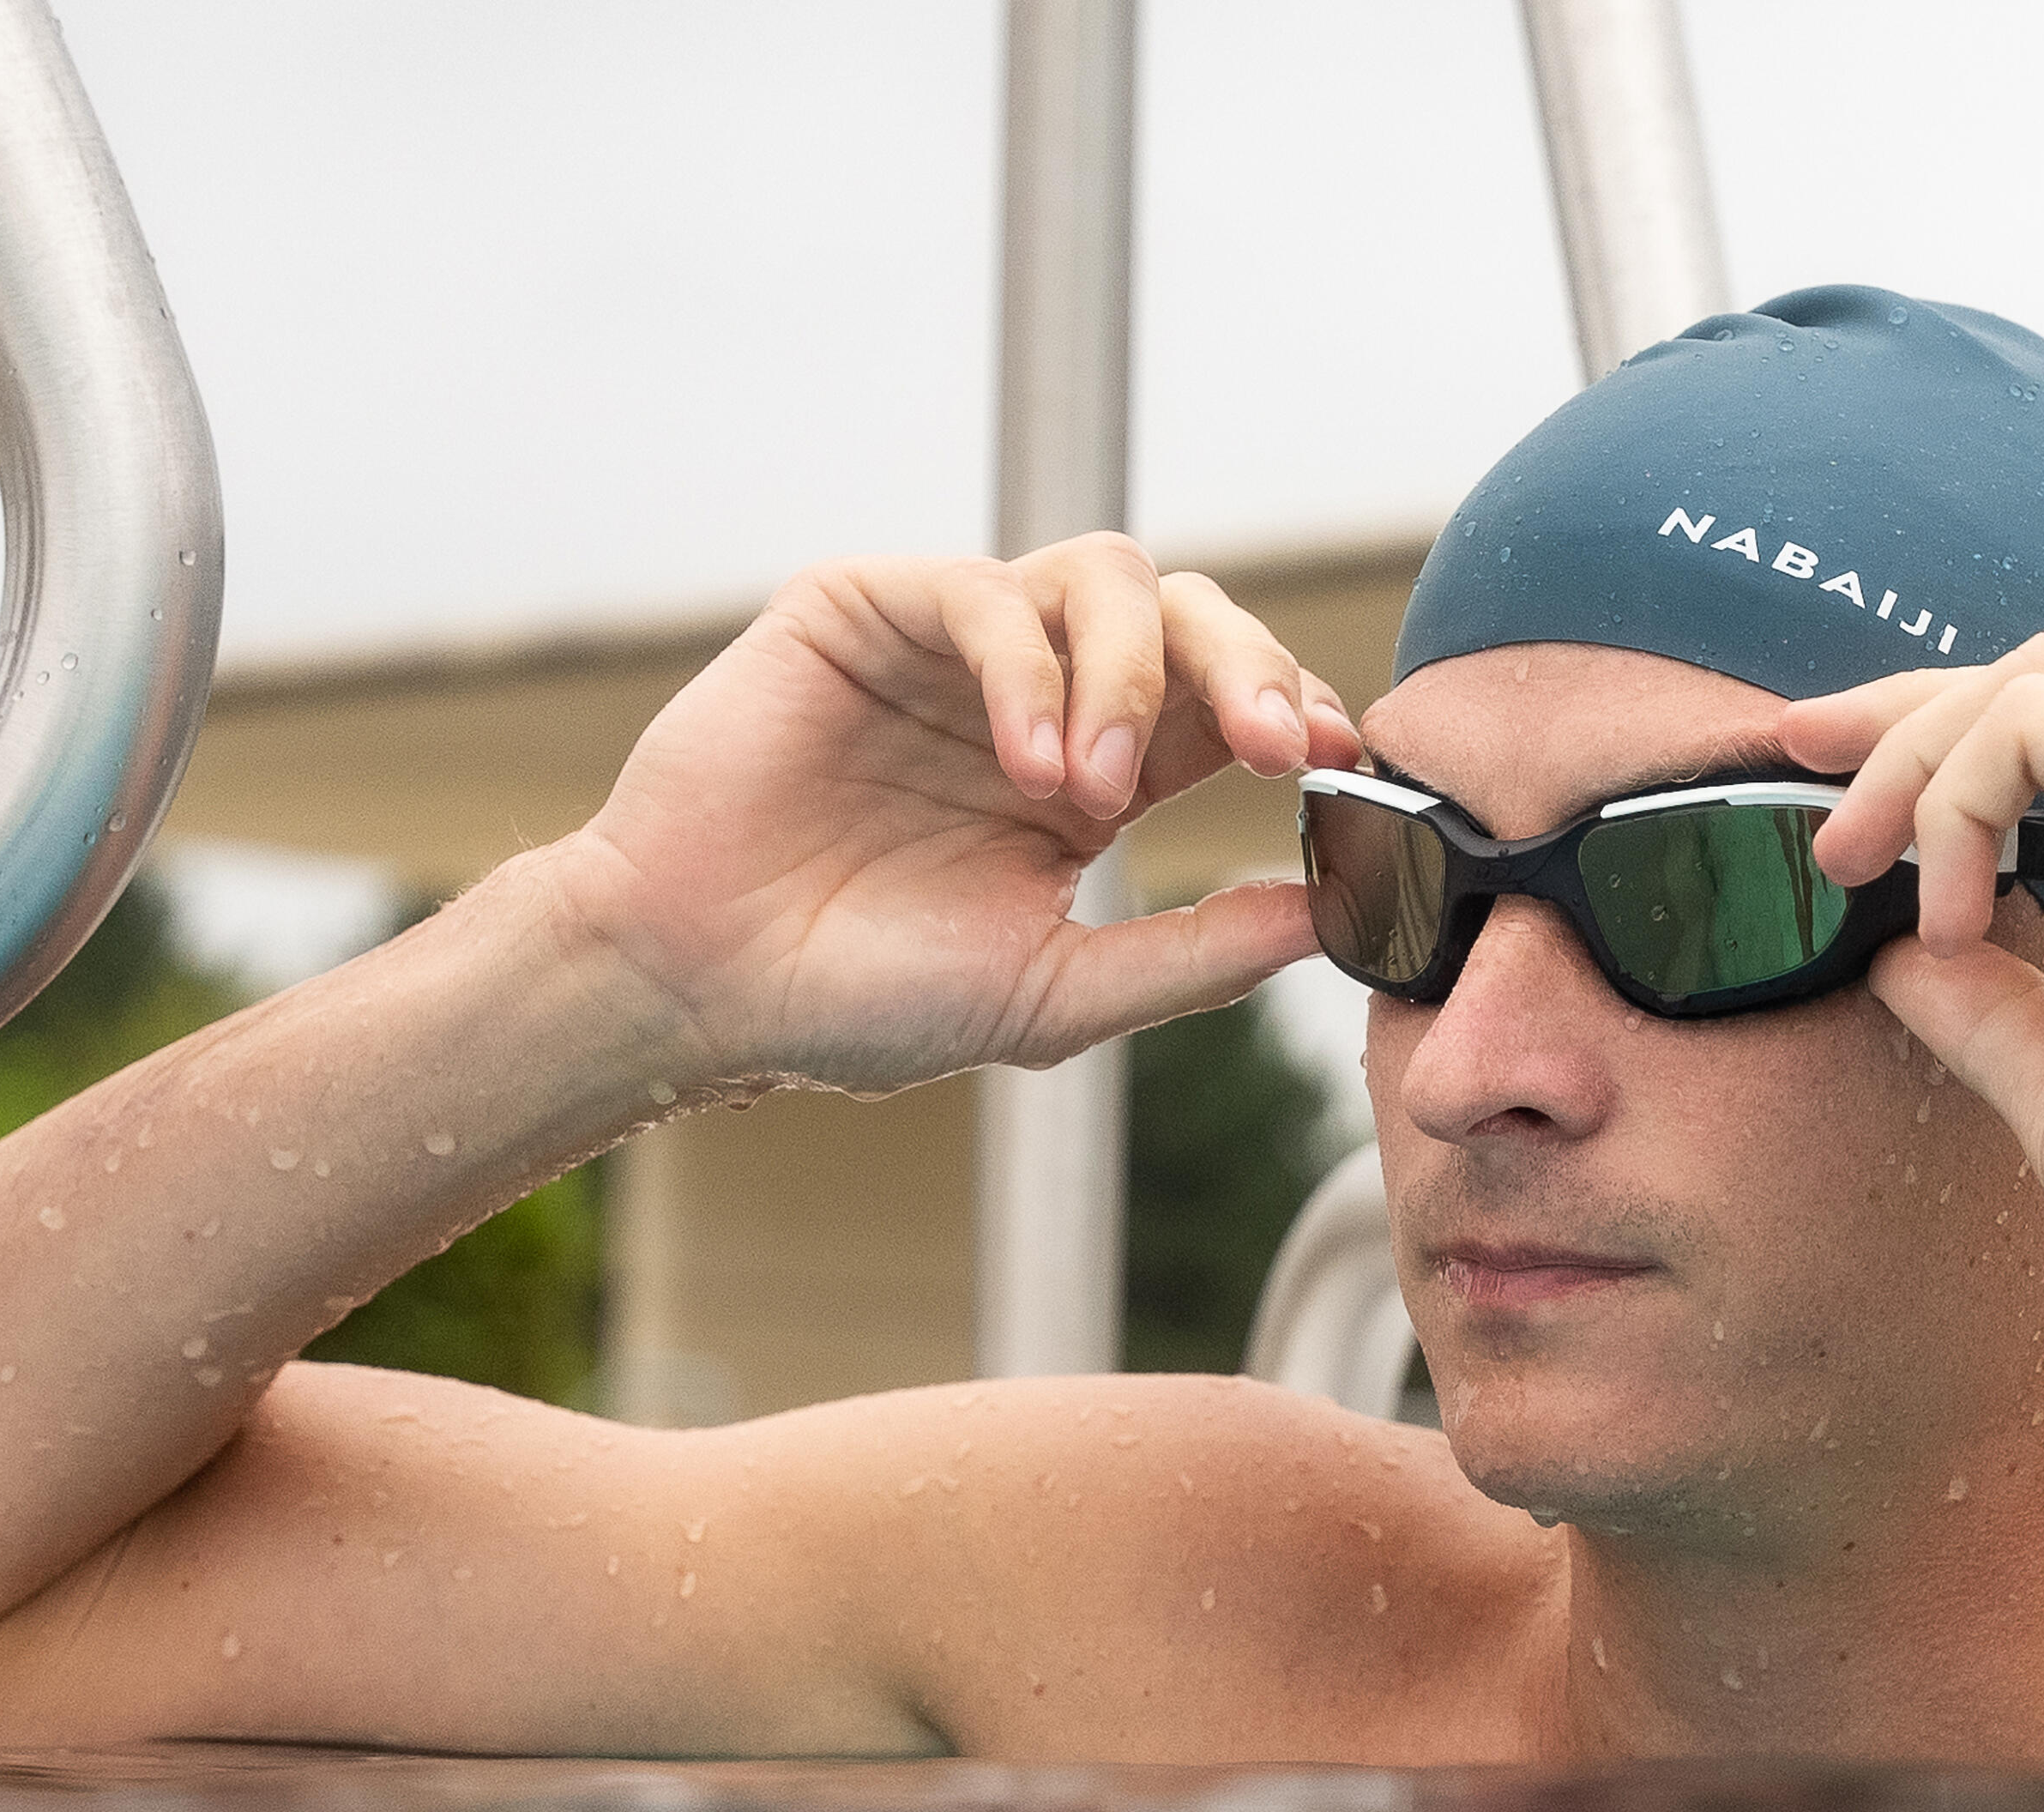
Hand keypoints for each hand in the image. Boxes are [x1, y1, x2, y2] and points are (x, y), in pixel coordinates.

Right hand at [551, 538, 1362, 1093]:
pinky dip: (1028, 671)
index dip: (1299, 715)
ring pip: (1106, 576)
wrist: (700, 993)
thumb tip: (1333, 916)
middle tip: (1279, 747)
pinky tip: (1029, 765)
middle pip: (1193, 615)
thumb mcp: (1058, 994)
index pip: (1234, 705)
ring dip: (1129, 674)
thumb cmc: (865, 1002)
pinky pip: (983, 594)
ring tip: (1093, 790)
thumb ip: (1196, 953)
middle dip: (1253, 667)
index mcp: (1107, 773)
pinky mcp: (868, 607)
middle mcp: (1045, 692)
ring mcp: (957, 643)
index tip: (1343, 769)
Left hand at [1782, 630, 2043, 1322]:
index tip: (1857, 800)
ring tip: (1853, 866)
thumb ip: (1992, 1007)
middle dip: (1912, 709)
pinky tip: (1946, 919)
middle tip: (1800, 752)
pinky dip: (1953, 800)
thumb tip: (1897, 958)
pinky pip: (2029, 723)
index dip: (1963, 745)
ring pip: (2038, 680)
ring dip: (1916, 761)